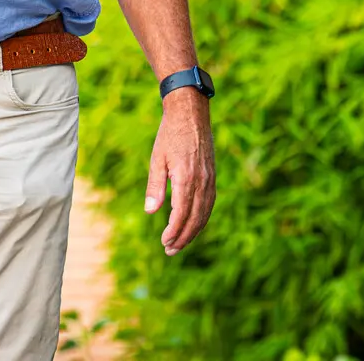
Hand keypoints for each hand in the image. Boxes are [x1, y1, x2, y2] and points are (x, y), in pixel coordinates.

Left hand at [145, 88, 214, 255]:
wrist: (190, 113)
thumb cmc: (170, 135)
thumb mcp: (157, 159)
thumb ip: (155, 186)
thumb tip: (150, 212)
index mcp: (186, 177)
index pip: (182, 213)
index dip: (174, 231)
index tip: (164, 242)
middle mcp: (202, 180)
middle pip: (196, 217)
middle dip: (183, 237)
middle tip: (170, 250)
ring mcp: (210, 178)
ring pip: (205, 212)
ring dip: (194, 231)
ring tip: (180, 243)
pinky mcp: (212, 175)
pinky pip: (209, 203)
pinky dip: (202, 218)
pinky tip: (193, 224)